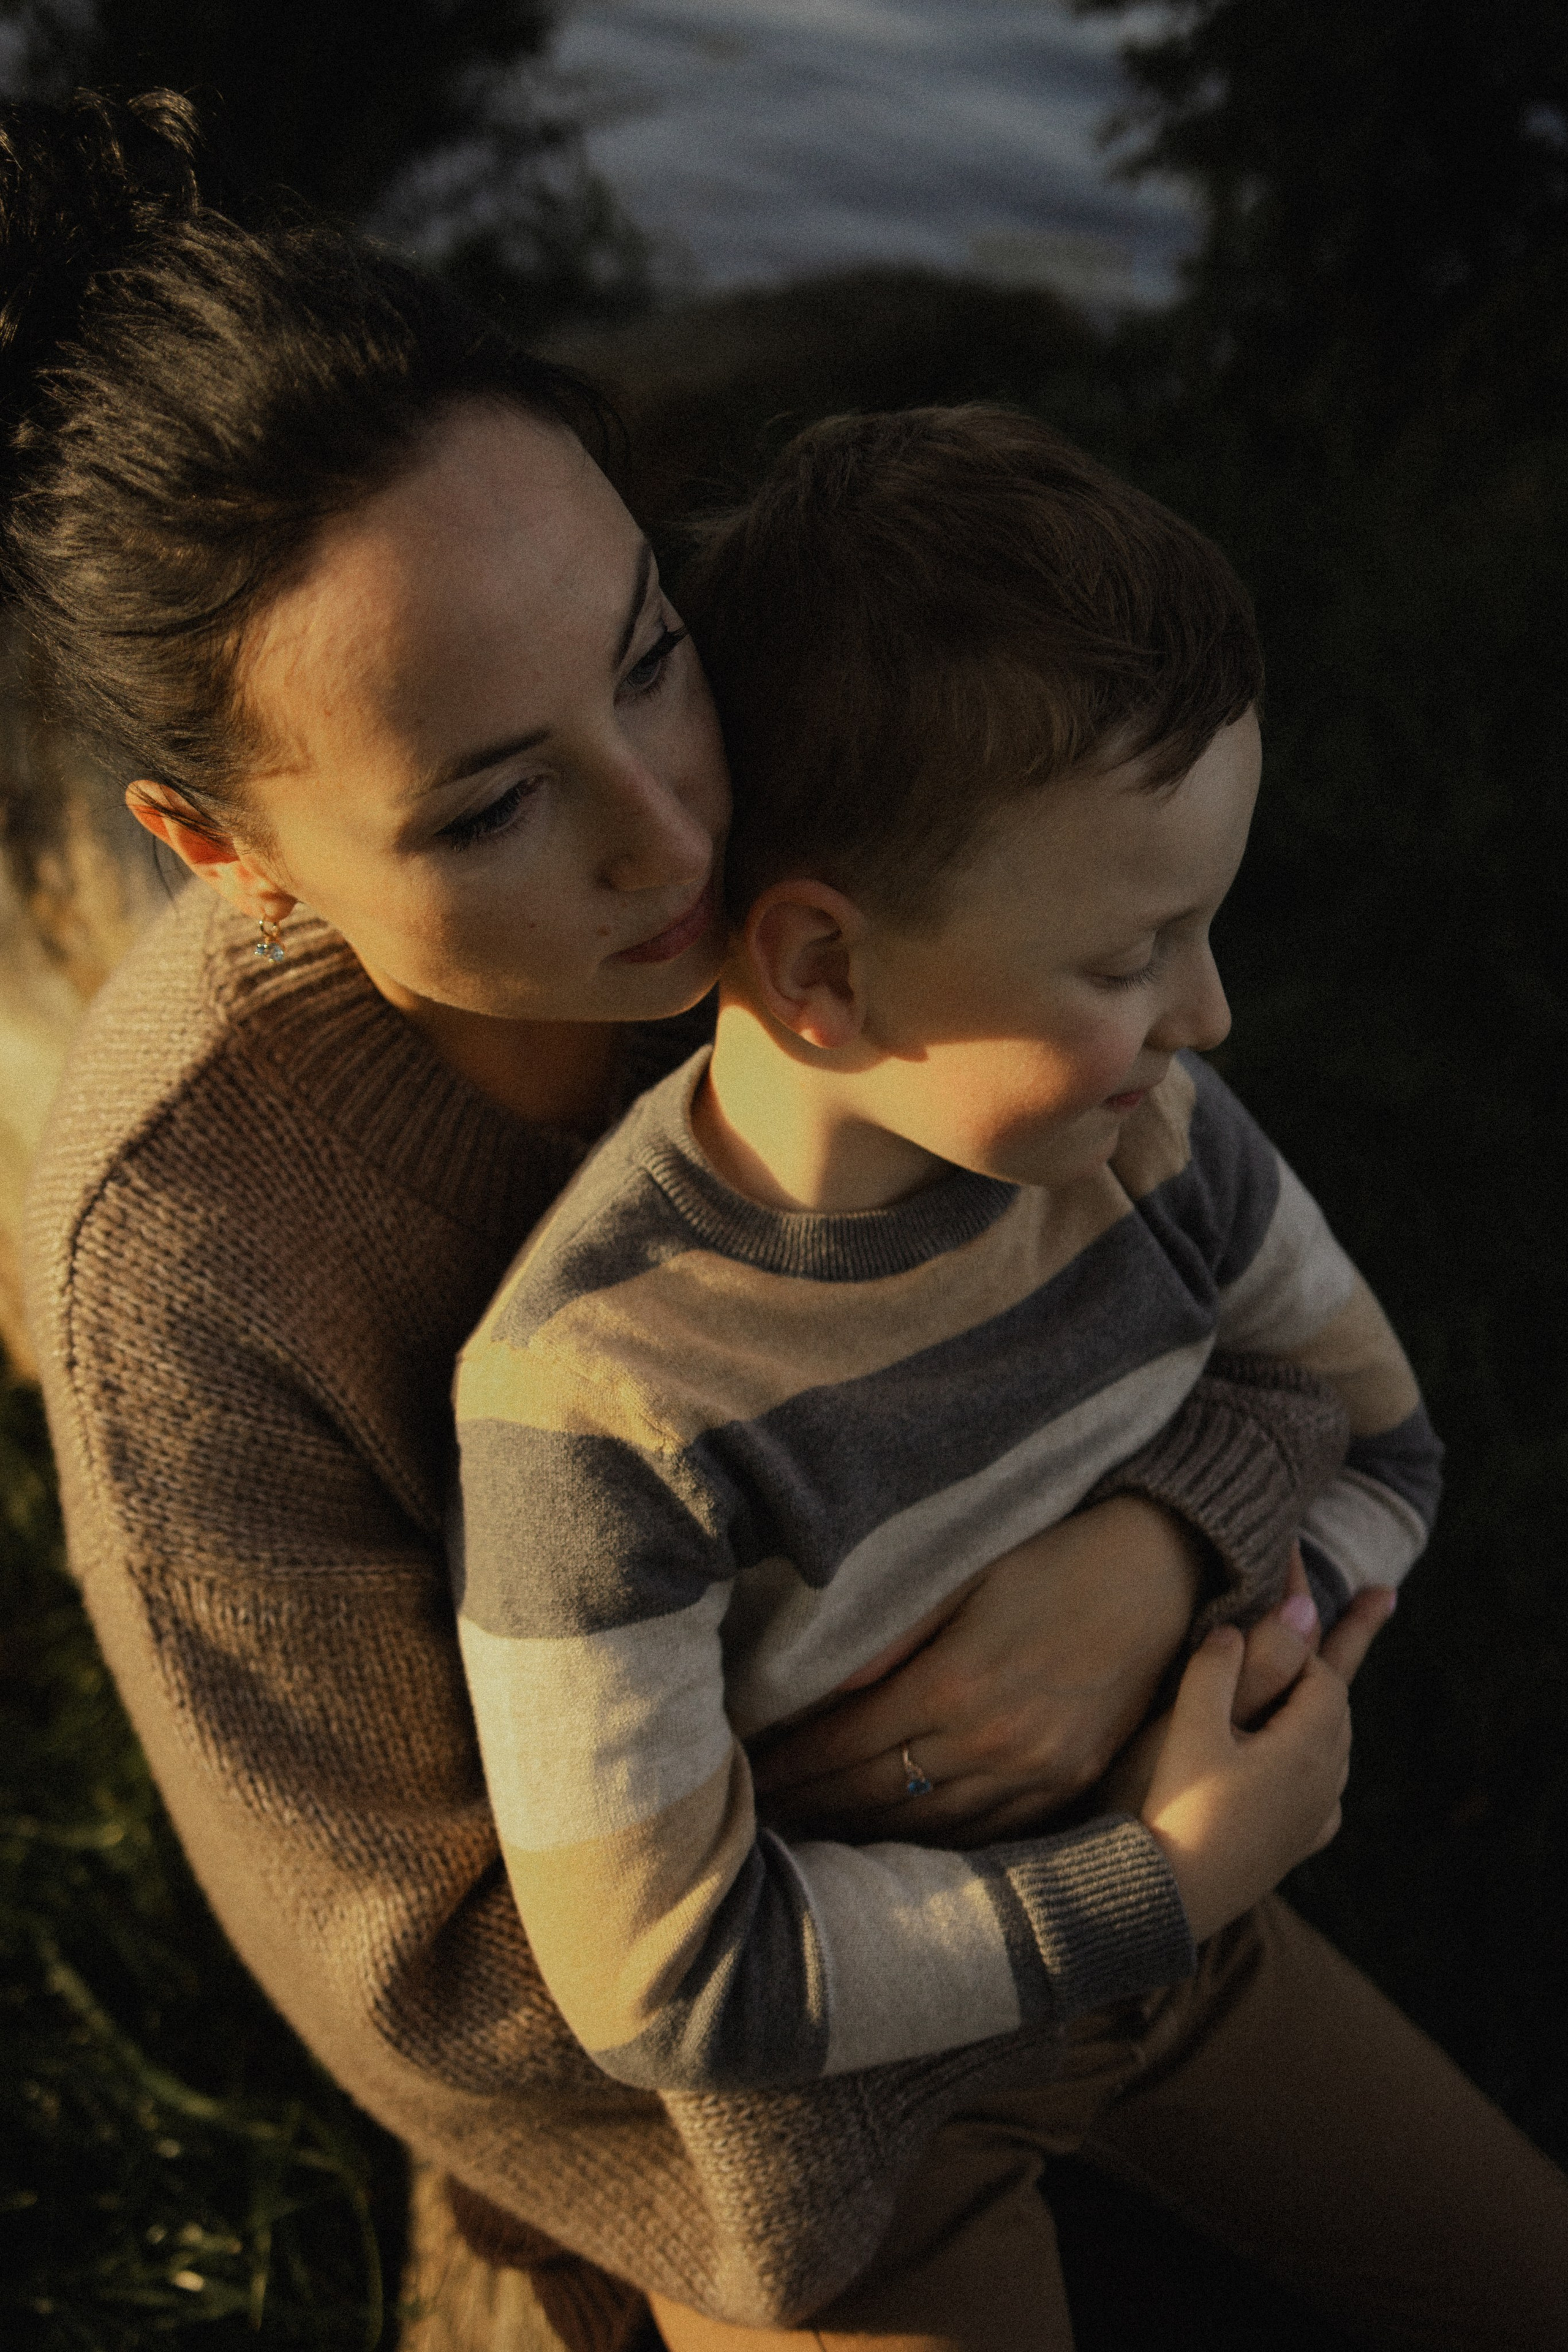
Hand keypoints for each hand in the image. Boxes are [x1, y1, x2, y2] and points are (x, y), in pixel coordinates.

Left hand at [751, 1497, 1203, 1846]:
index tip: (750, 1777)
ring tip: (814, 1839)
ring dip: (866, 1838)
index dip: (794, 1765)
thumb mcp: (968, 1576)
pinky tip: (900, 1845)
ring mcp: (1037, 1773)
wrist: (1162, 1571)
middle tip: (761, 1820)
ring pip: (930, 1827)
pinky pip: (990, 1834)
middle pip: (878, 1794)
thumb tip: (828, 1683)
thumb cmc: (1054, 1559)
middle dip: (814, 1808)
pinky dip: (937, 1844)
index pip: (848, 1743)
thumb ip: (898, 1635)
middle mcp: (993, 1742)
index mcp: (955, 1684)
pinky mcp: (1071, 1785)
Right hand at [1139, 1626, 1352, 1943]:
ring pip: (1332, 1751)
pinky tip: (1297, 1770)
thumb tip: (1249, 1622)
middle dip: (1318, 1669)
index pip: (1324, 1676)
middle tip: (1318, 1630)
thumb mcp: (1191, 1726)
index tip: (1268, 1623)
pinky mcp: (1296, 1845)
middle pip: (1336, 1710)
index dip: (1298, 1643)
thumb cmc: (1180, 1806)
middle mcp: (1326, 1782)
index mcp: (1310, 1745)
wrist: (1170, 1897)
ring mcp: (1315, 1818)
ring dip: (1317, 1715)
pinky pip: (1321, 1793)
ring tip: (1308, 1693)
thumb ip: (1220, 1666)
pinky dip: (1313, 1765)